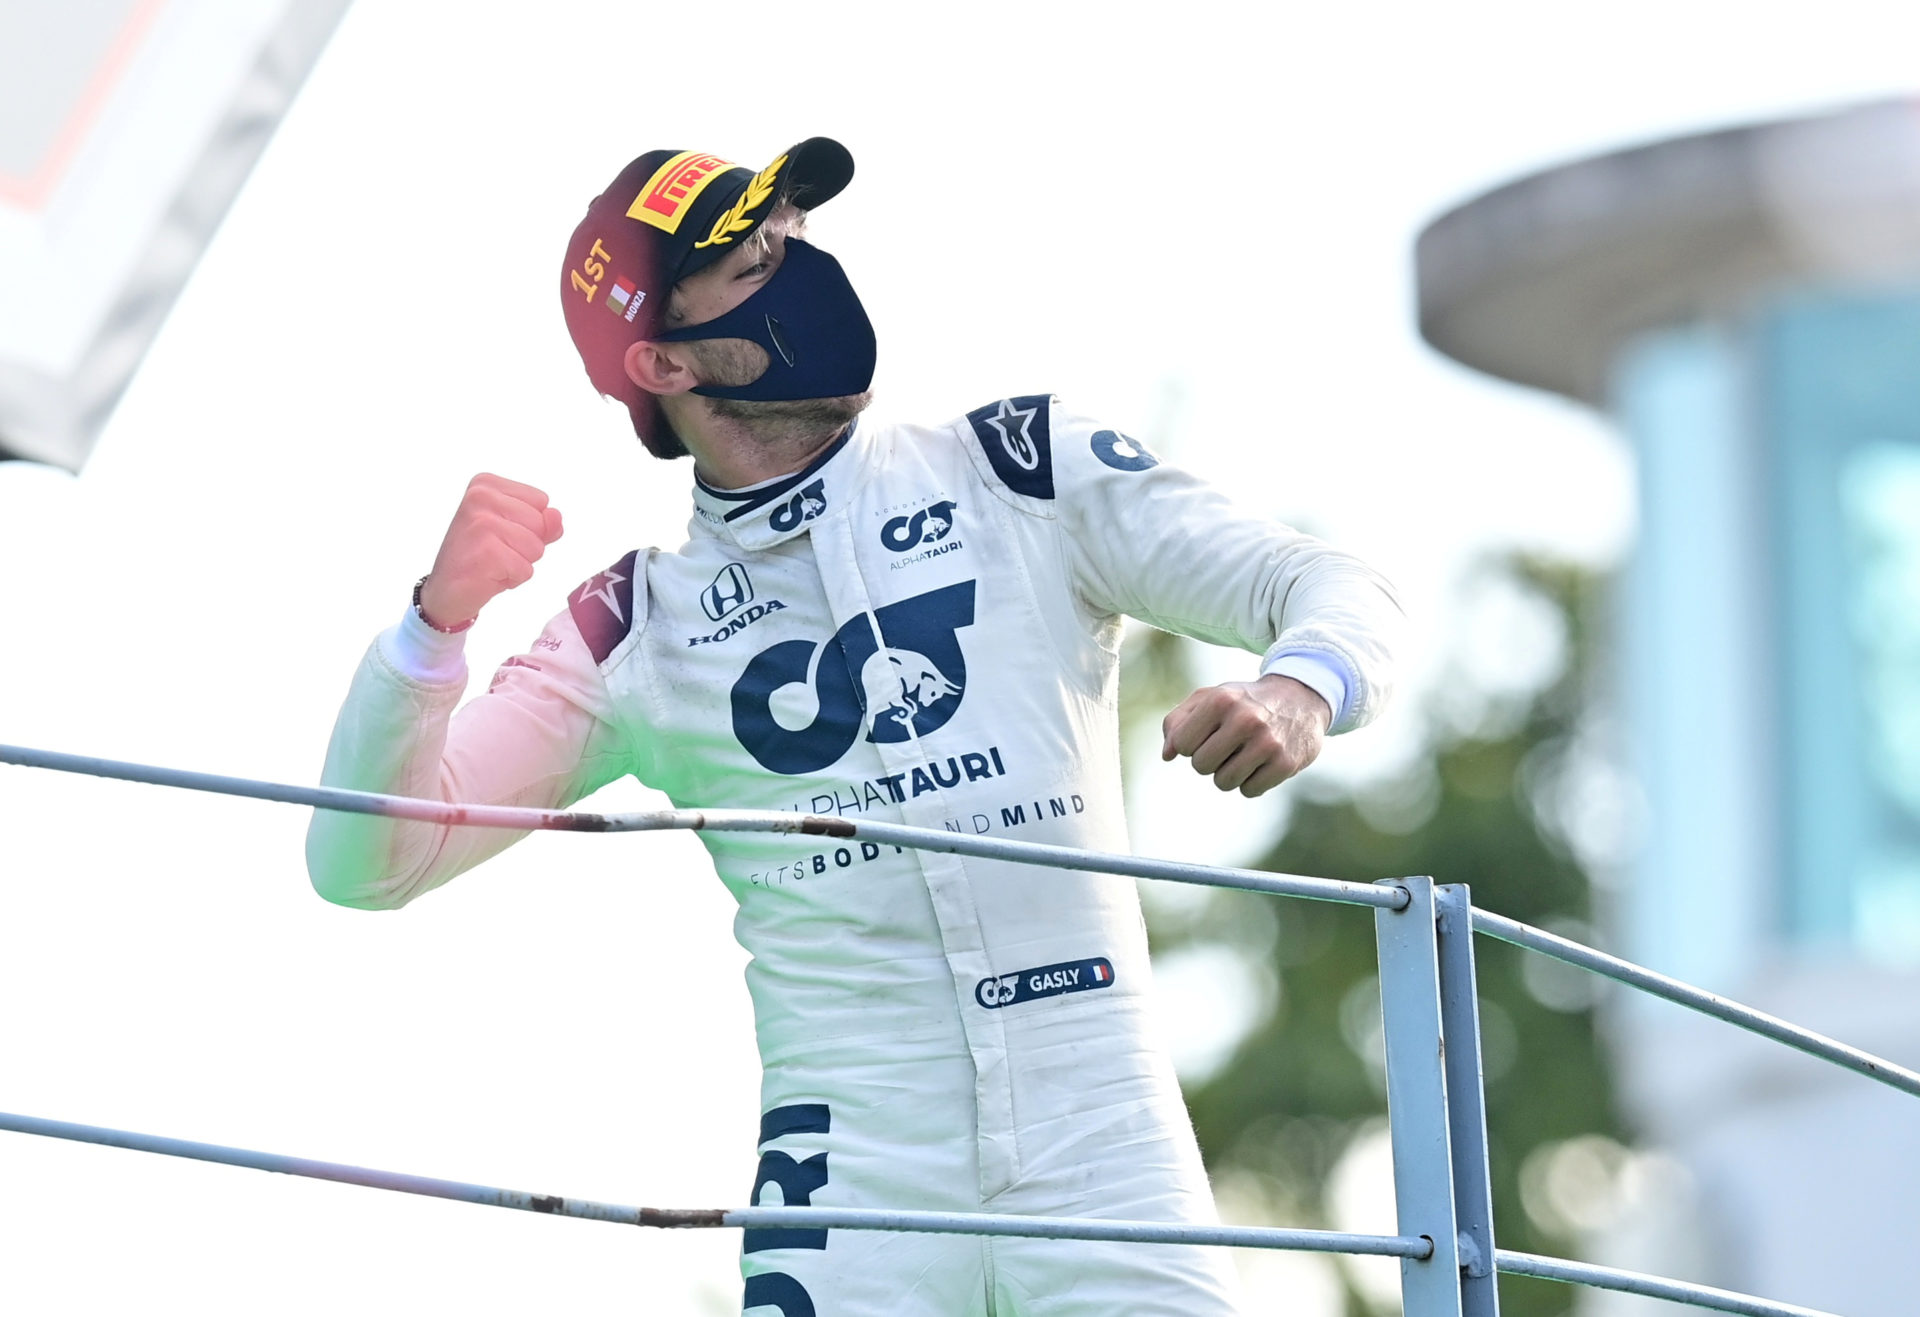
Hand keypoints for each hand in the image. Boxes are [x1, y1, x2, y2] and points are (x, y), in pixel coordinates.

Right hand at [417, 474, 564, 627]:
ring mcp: (481, 523)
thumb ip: (542, 522)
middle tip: (496, 552)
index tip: (500, 535)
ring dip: (520, 563)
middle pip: (541, 522)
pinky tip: (489, 575)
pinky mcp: (486, 551)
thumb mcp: (516, 532)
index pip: (541, 501)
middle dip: (527, 546)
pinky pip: (526, 569)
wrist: (446, 591)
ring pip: (536, 547)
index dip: (530, 526)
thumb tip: (556, 516)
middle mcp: (480, 497)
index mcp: (486, 484)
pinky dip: (513, 579)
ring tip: (493, 563)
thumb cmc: (482, 557)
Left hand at [1160, 674, 1331, 796]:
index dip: (1191, 744)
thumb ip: (1178, 721)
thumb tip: (1167, 755)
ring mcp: (1267, 743)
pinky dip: (1251, 782)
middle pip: (1201, 766)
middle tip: (1227, 746)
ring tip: (1244, 754)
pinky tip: (1262, 763)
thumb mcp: (1210, 698)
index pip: (1183, 744)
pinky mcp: (1285, 763)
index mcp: (1220, 700)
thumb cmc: (1244, 701)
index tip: (1207, 734)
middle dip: (1209, 760)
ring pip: (1224, 782)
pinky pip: (1250, 791)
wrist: (1301, 698)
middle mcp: (1244, 720)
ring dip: (1229, 774)